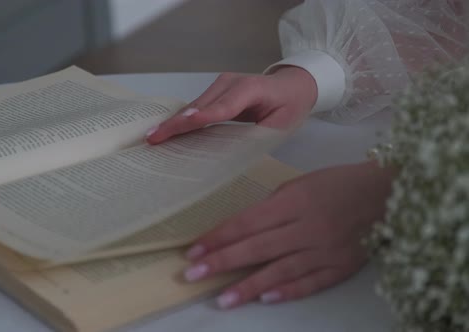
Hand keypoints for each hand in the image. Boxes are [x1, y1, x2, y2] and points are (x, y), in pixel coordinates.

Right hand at [146, 66, 317, 144]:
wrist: (293, 84)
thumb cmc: (289, 106)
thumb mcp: (281, 125)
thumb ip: (258, 136)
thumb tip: (231, 155)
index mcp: (252, 89)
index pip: (225, 106)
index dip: (204, 116)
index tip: (183, 124)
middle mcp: (231, 82)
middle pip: (201, 105)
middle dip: (177, 123)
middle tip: (154, 137)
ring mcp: (221, 84)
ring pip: (194, 105)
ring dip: (174, 122)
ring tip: (153, 137)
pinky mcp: (215, 90)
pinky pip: (197, 106)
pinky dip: (182, 120)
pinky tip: (166, 132)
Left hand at [182, 161, 394, 308]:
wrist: (385, 194)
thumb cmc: (336, 183)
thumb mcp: (300, 184)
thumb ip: (272, 207)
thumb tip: (244, 229)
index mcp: (294, 202)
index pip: (247, 223)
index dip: (219, 237)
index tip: (193, 250)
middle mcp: (307, 227)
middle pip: (257, 248)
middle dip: (222, 262)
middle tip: (192, 275)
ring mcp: (325, 250)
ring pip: (280, 271)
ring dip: (249, 286)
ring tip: (222, 299)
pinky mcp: (341, 267)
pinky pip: (310, 282)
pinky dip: (288, 291)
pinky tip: (266, 299)